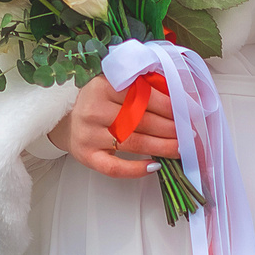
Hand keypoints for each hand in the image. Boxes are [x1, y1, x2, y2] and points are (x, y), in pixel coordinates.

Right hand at [48, 74, 177, 177]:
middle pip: (141, 120)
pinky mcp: (87, 156)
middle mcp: (94, 109)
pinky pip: (115, 168)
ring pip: (133, 143)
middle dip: (171, 128)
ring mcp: (89, 134)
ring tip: (181, 149)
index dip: (169, 105)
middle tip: (190, 133)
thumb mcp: (114, 86)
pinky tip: (154, 166)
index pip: (142, 94)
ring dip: (162, 147)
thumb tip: (180, 95)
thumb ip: (141, 86)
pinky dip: (136, 169)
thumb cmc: (98, 102)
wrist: (65, 121)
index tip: (188, 112)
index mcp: (103, 85)